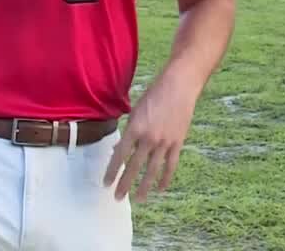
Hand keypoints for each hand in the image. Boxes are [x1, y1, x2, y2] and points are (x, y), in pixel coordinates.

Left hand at [103, 71, 198, 202]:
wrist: (178, 87)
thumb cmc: (154, 96)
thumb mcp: (135, 111)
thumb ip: (129, 132)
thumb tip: (120, 151)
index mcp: (135, 128)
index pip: (120, 155)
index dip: (112, 171)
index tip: (106, 183)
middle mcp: (148, 138)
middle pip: (134, 167)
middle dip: (125, 184)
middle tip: (118, 197)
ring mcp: (164, 142)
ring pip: (152, 170)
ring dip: (144, 187)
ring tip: (139, 199)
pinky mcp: (177, 143)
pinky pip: (170, 165)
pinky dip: (165, 178)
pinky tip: (160, 188)